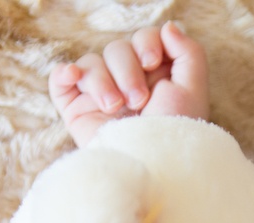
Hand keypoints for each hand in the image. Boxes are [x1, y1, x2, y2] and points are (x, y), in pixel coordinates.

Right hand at [48, 21, 208, 147]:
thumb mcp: (193, 91)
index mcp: (156, 76)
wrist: (152, 164)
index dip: (146, 43)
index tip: (153, 64)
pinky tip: (74, 77)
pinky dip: (64, 73)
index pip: (144, 39)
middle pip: (117, 49)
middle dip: (128, 72)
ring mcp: (101, 95)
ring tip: (116, 109)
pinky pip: (60, 79)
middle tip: (139, 100)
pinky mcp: (77, 108)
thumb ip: (189, 53)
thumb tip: (168, 27)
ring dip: (102, 82)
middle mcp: (128, 82)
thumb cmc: (176, 132)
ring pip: (91, 63)